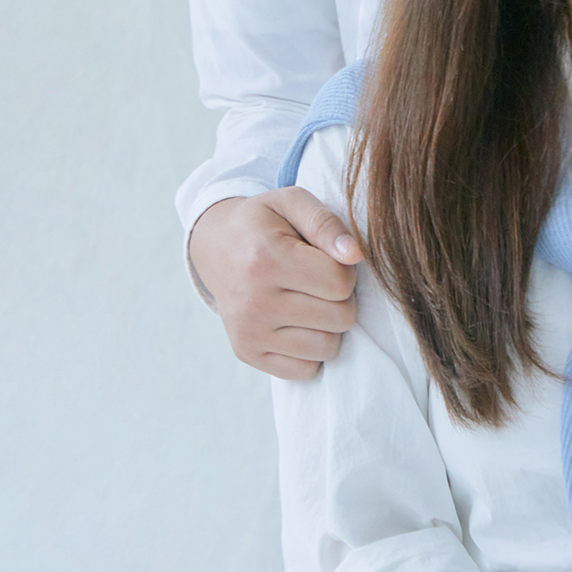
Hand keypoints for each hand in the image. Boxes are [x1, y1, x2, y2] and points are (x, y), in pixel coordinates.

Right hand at [187, 190, 362, 380]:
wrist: (216, 245)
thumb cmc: (264, 223)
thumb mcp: (292, 202)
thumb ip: (327, 223)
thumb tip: (355, 256)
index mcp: (266, 259)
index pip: (340, 283)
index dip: (346, 269)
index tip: (329, 259)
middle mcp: (254, 302)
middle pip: (340, 318)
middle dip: (342, 298)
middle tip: (321, 281)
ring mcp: (248, 333)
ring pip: (327, 347)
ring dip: (330, 325)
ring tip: (311, 301)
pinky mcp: (247, 353)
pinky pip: (306, 369)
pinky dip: (312, 350)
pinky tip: (299, 323)